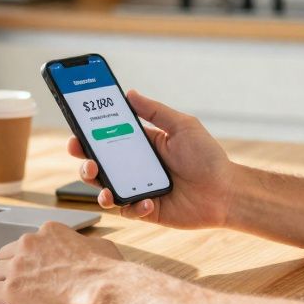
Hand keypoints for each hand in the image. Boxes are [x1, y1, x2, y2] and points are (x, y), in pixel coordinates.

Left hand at [0, 222, 124, 303]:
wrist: (105, 291)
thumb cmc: (108, 272)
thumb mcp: (101, 246)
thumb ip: (87, 245)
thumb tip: (90, 249)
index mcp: (49, 231)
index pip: (27, 243)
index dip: (30, 260)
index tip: (37, 274)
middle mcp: (30, 243)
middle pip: (6, 256)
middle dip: (12, 271)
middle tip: (24, 287)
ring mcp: (19, 266)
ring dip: (2, 285)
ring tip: (15, 301)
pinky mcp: (12, 290)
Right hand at [69, 90, 233, 229]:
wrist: (226, 192)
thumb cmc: (208, 157)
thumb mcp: (182, 126)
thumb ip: (155, 111)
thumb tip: (130, 93)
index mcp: (142, 145)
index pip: (108, 138)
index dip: (89, 134)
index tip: (77, 129)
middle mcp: (136, 167)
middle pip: (100, 164)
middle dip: (84, 161)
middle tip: (83, 157)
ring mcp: (138, 189)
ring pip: (106, 188)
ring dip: (98, 186)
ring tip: (102, 184)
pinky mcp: (145, 210)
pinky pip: (127, 210)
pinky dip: (132, 205)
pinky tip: (146, 201)